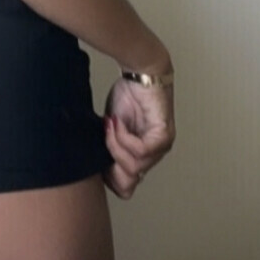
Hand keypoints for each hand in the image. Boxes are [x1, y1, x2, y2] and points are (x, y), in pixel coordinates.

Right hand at [103, 72, 175, 200]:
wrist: (141, 72)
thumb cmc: (128, 95)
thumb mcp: (110, 128)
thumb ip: (107, 148)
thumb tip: (96, 169)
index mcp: (141, 156)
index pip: (125, 187)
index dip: (107, 178)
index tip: (96, 157)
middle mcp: (153, 156)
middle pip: (127, 183)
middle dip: (110, 162)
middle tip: (103, 137)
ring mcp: (161, 149)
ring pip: (133, 167)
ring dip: (115, 145)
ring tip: (110, 124)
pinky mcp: (164, 137)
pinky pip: (140, 151)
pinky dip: (123, 137)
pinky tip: (117, 122)